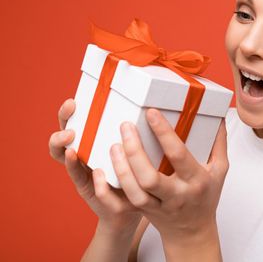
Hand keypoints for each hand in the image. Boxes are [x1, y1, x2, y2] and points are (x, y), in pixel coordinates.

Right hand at [48, 98, 142, 232]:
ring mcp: (82, 172)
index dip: (69, 111)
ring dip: (63, 145)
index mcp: (93, 141)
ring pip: (63, 156)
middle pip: (63, 133)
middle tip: (70, 110)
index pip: (75, 121)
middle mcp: (83, 154)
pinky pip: (80, 180)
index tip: (74, 100)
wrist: (131, 209)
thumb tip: (153, 106)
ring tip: (71, 137)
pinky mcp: (89, 190)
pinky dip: (80, 170)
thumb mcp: (137, 150)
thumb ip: (137, 133)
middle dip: (63, 120)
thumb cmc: (136, 174)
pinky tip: (87, 163)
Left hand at [111, 108, 228, 242]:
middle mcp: (177, 194)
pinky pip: (128, 197)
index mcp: (196, 180)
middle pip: (151, 176)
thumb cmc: (206, 197)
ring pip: (136, 190)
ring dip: (122, 167)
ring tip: (115, 144)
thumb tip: (219, 118)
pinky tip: (111, 163)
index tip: (152, 114)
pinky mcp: (145, 211)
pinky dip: (118, 180)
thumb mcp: (220, 170)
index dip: (164, 133)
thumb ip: (219, 143)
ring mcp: (160, 205)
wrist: (193, 232)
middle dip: (135, 150)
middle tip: (126, 127)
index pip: (179, 155)